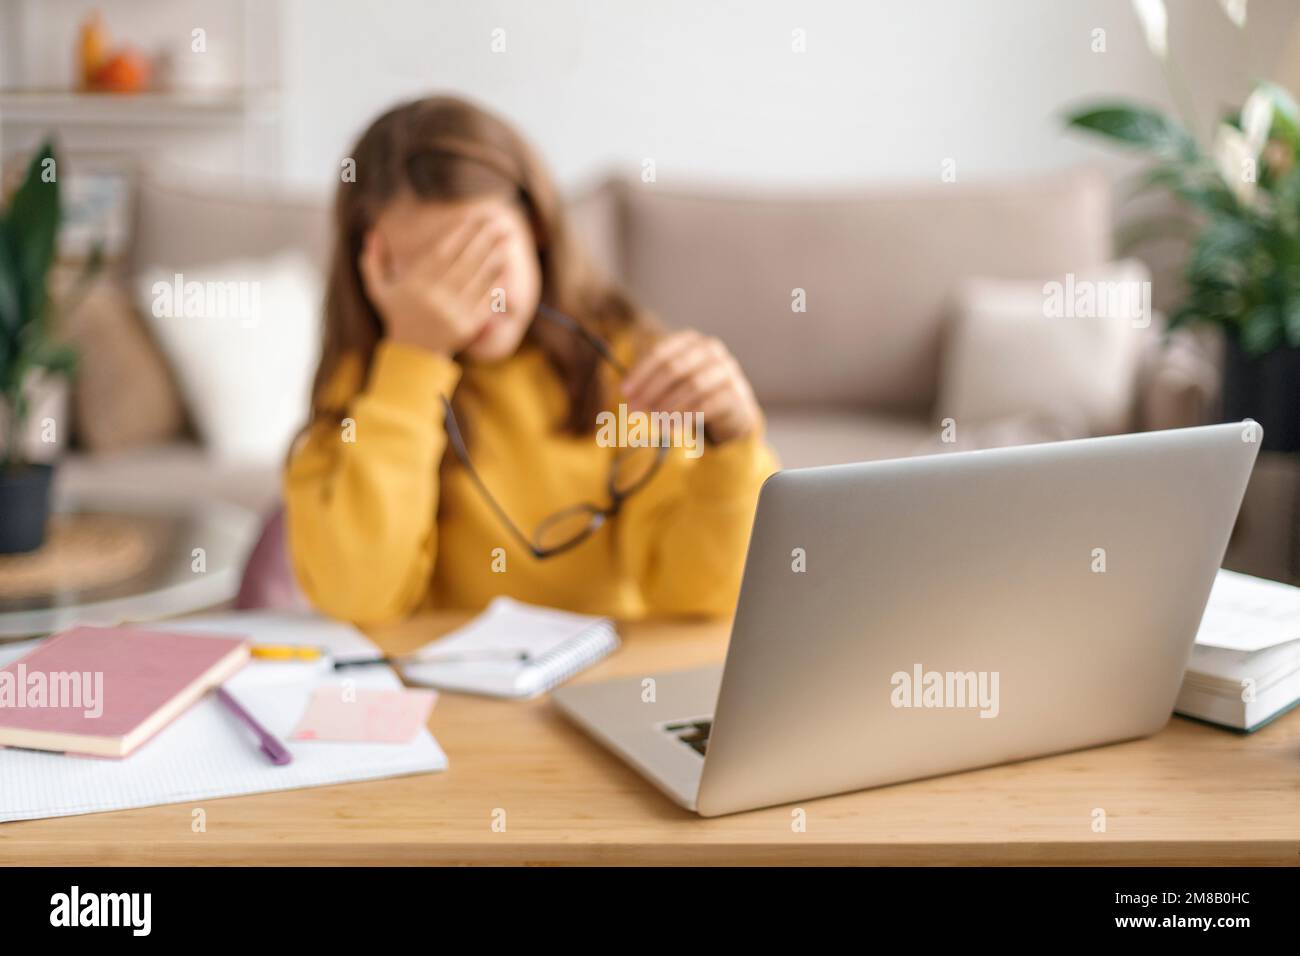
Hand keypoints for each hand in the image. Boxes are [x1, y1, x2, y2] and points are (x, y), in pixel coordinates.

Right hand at [359, 214, 506, 355]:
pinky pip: (485, 300)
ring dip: (493, 257)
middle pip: (464, 262)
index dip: (460, 234)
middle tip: (498, 222)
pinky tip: (504, 265)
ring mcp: (453, 312)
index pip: (442, 253)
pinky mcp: (467, 326)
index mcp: (416, 284)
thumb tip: (372, 234)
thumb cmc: (397, 314)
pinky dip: (495, 281)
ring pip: (478, 279)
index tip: (474, 218)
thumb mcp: (378, 289)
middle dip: (482, 240)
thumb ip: (372, 261)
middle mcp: (435, 297)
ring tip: (506, 238)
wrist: (413, 353)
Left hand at [621, 330, 760, 444]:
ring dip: (669, 405)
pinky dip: (686, 416)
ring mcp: (726, 370)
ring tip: (654, 420)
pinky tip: (672, 425)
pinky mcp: (736, 393)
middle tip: (635, 409)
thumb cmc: (692, 390)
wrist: (732, 406)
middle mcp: (711, 350)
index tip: (625, 392)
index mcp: (690, 340)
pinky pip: (708, 404)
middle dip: (651, 390)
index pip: (661, 352)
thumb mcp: (671, 380)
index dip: (640, 373)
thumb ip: (650, 382)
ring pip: (693, 386)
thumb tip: (628, 394)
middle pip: (675, 368)